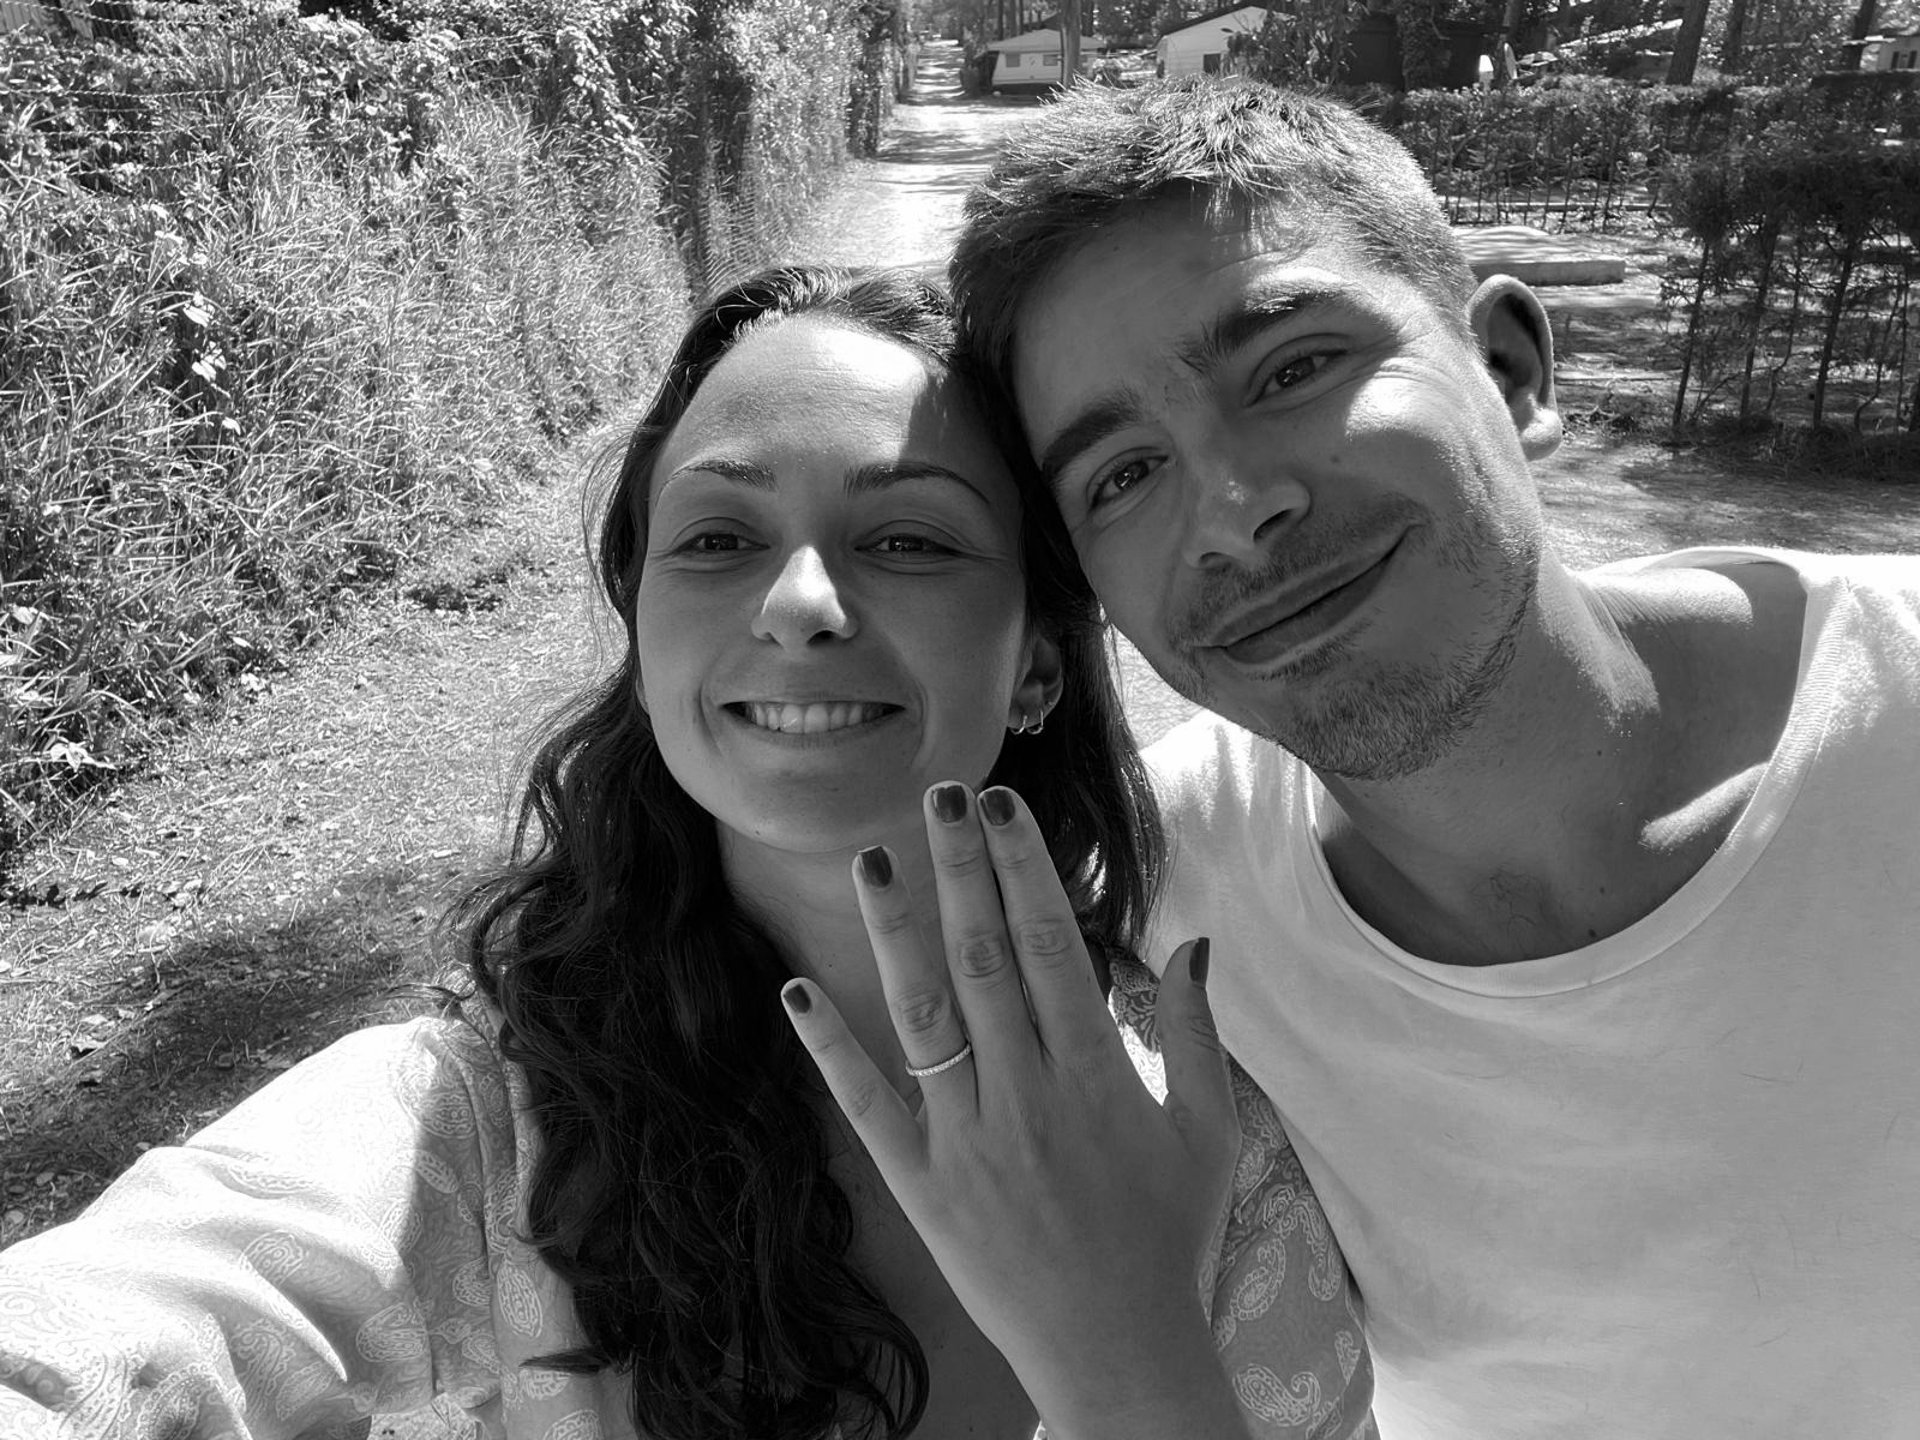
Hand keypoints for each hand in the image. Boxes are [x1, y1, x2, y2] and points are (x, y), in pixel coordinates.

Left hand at [780, 782, 1246, 1438]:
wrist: (1119, 1353)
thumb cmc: (1169, 1239)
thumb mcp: (1211, 1132)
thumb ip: (1195, 1034)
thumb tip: (1192, 944)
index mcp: (1097, 1072)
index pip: (1050, 943)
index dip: (1023, 867)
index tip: (1002, 806)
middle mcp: (1025, 1092)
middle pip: (983, 956)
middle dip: (961, 867)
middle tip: (938, 793)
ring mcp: (966, 1137)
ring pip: (922, 1012)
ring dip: (894, 930)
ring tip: (869, 857)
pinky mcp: (921, 1183)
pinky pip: (868, 1104)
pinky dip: (830, 1047)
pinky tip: (796, 990)